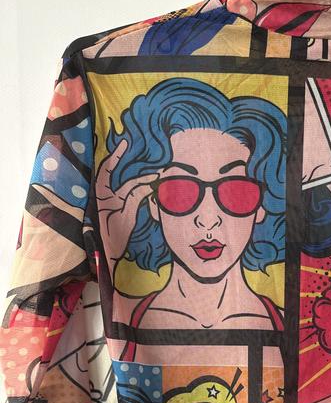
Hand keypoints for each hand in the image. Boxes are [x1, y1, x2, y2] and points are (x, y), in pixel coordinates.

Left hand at [96, 139, 158, 260]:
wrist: (111, 258)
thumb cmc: (113, 240)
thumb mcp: (124, 218)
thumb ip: (134, 200)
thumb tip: (148, 185)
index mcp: (102, 196)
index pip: (108, 171)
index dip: (115, 156)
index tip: (125, 144)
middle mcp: (107, 197)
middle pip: (122, 178)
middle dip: (136, 171)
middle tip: (151, 164)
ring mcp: (115, 204)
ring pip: (129, 188)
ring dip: (142, 182)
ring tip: (156, 177)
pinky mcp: (122, 211)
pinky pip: (132, 197)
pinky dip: (142, 192)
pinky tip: (153, 189)